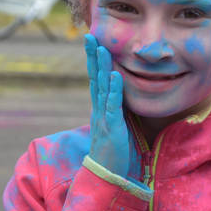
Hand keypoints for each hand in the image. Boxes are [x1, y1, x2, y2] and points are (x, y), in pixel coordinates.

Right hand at [85, 34, 130, 177]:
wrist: (106, 175)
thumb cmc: (113, 150)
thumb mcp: (116, 124)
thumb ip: (116, 109)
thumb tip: (121, 95)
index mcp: (100, 108)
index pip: (96, 79)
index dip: (94, 61)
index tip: (94, 42)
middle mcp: (99, 109)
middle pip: (95, 78)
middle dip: (92, 57)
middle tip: (90, 36)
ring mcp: (104, 117)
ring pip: (102, 88)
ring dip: (102, 67)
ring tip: (102, 48)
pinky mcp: (112, 127)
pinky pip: (113, 105)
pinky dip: (114, 90)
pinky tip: (115, 75)